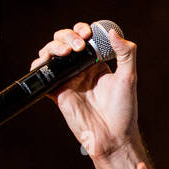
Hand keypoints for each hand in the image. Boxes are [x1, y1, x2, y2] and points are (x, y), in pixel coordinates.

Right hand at [30, 21, 138, 158]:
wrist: (112, 137)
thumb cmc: (124, 111)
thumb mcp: (129, 78)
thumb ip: (125, 54)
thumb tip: (113, 32)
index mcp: (98, 63)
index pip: (85, 38)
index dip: (82, 30)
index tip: (88, 32)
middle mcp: (81, 69)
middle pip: (65, 42)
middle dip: (68, 35)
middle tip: (79, 45)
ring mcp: (68, 80)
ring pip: (52, 54)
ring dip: (54, 46)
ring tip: (67, 51)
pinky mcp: (57, 93)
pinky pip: (42, 76)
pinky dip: (39, 65)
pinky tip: (47, 62)